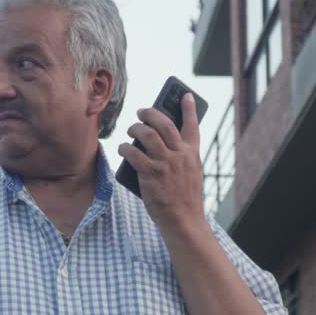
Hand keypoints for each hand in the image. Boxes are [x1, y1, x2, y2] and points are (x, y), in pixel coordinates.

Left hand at [118, 93, 205, 233]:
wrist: (184, 219)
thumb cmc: (185, 197)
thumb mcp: (191, 173)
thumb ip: (181, 157)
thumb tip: (160, 143)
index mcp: (192, 154)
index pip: (192, 125)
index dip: (188, 108)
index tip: (184, 95)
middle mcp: (180, 155)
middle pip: (164, 124)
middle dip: (150, 114)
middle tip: (141, 112)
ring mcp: (166, 164)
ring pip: (147, 135)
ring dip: (135, 129)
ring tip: (130, 130)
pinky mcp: (151, 174)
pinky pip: (133, 153)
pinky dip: (125, 148)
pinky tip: (122, 148)